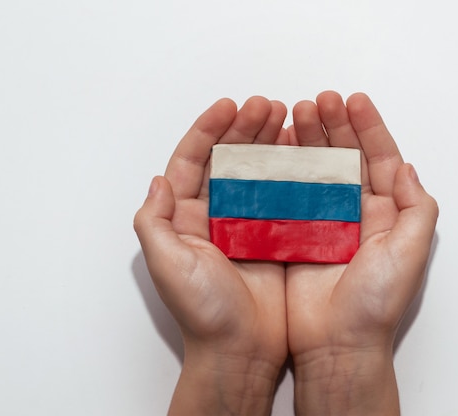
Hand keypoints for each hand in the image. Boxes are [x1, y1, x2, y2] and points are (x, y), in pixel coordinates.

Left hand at [134, 96, 288, 415]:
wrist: (242, 349)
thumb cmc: (203, 312)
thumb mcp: (167, 264)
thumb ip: (155, 221)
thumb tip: (159, 180)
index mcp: (185, 217)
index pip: (193, 161)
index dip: (208, 130)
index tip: (229, 106)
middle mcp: (215, 215)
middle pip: (228, 159)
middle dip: (245, 128)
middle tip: (268, 106)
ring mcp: (247, 224)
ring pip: (257, 172)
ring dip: (269, 143)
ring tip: (288, 118)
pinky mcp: (275, 235)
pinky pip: (283, 195)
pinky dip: (292, 172)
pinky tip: (302, 153)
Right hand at [285, 91, 438, 414]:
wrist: (336, 343)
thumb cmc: (375, 303)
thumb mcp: (410, 252)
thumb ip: (416, 207)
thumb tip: (406, 167)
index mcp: (386, 213)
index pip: (379, 159)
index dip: (369, 128)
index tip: (354, 100)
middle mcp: (355, 213)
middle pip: (345, 158)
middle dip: (334, 126)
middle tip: (319, 101)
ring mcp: (323, 222)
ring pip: (315, 170)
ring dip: (308, 141)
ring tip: (296, 114)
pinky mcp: (295, 234)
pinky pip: (288, 194)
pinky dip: (283, 169)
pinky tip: (277, 148)